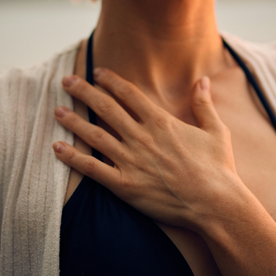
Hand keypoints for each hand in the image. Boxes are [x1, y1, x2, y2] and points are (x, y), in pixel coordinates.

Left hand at [52, 67, 240, 230]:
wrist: (215, 204)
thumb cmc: (218, 168)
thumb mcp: (216, 130)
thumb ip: (204, 103)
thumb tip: (203, 79)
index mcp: (161, 122)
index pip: (129, 94)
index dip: (110, 81)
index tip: (97, 72)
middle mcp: (141, 137)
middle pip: (106, 108)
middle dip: (84, 92)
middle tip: (66, 81)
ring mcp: (131, 161)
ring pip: (95, 135)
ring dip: (73, 121)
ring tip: (57, 110)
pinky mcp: (125, 185)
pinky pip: (92, 169)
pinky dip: (73, 158)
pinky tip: (57, 147)